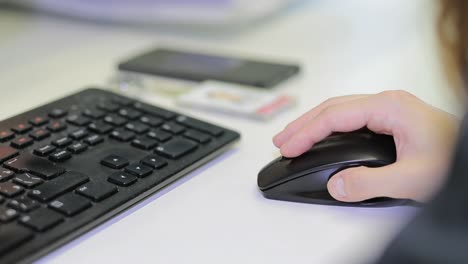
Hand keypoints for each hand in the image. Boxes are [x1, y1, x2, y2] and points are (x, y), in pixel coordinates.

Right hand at [273, 90, 459, 201]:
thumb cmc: (454, 159)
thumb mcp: (413, 178)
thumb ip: (370, 183)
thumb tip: (335, 185)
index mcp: (389, 107)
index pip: (334, 116)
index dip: (307, 132)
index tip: (288, 148)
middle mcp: (386, 103)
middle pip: (331, 108)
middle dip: (302, 125)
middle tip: (280, 142)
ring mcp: (387, 109)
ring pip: (338, 111)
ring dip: (313, 124)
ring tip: (292, 139)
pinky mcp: (388, 119)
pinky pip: (349, 119)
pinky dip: (328, 129)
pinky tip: (320, 138)